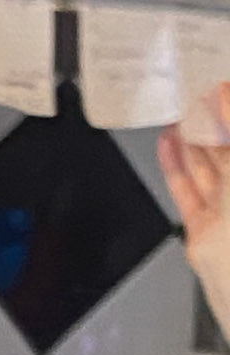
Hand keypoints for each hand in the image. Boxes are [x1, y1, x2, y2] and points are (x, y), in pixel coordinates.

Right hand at [160, 87, 229, 341]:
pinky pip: (187, 191)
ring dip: (190, 140)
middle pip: (228, 148)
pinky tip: (169, 145)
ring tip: (177, 113)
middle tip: (194, 96)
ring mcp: (225, 209)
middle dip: (211, 121)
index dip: (229, 112)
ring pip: (206, 167)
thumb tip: (223, 94)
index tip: (218, 88)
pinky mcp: (201, 229)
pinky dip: (175, 167)